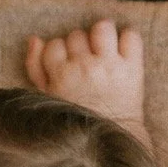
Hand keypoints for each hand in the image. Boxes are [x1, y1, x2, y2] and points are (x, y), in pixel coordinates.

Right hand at [25, 23, 147, 144]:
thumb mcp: (48, 98)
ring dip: (103, 36)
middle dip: (81, 46)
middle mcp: (84, 67)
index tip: (68, 64)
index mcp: (61, 75)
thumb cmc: (77, 118)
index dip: (60, 53)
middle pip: (76, 35)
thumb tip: (35, 38)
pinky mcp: (132, 68)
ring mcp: (109, 65)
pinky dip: (128, 39)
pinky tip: (124, 51)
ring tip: (105, 50)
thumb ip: (36, 67)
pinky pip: (131, 36)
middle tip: (87, 62)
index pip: (53, 44)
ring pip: (102, 28)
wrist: (112, 139)